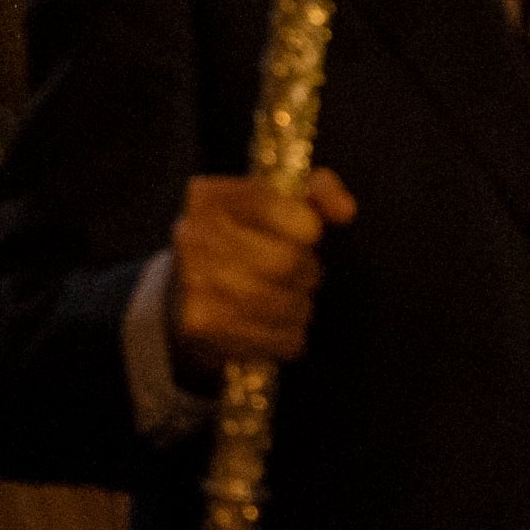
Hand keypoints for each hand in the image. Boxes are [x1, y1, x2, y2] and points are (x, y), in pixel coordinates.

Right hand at [169, 169, 356, 376]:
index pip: (276, 207)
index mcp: (210, 198)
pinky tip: (273, 323)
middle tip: (301, 271)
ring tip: (288, 297)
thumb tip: (345, 209)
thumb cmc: (245, 241)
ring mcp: (194, 284)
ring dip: (300, 304)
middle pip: (286, 261)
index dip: (305, 226)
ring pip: (286, 304)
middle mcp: (194, 236)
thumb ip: (317, 191)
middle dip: (307, 270)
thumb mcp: (275, 202)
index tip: (305, 233)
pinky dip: (290, 335)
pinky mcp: (204, 327)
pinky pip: (281, 338)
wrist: (185, 293)